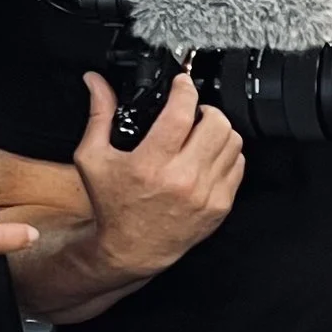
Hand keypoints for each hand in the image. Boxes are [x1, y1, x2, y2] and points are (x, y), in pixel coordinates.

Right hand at [71, 68, 244, 279]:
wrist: (132, 249)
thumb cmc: (113, 205)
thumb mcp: (94, 158)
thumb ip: (98, 115)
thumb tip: (96, 82)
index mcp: (151, 164)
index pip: (181, 113)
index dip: (185, 89)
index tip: (182, 84)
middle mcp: (183, 179)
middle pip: (216, 124)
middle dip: (205, 109)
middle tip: (192, 112)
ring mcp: (206, 194)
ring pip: (232, 142)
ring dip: (218, 130)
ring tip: (200, 133)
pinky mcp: (220, 206)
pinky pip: (238, 166)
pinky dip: (226, 155)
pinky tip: (207, 157)